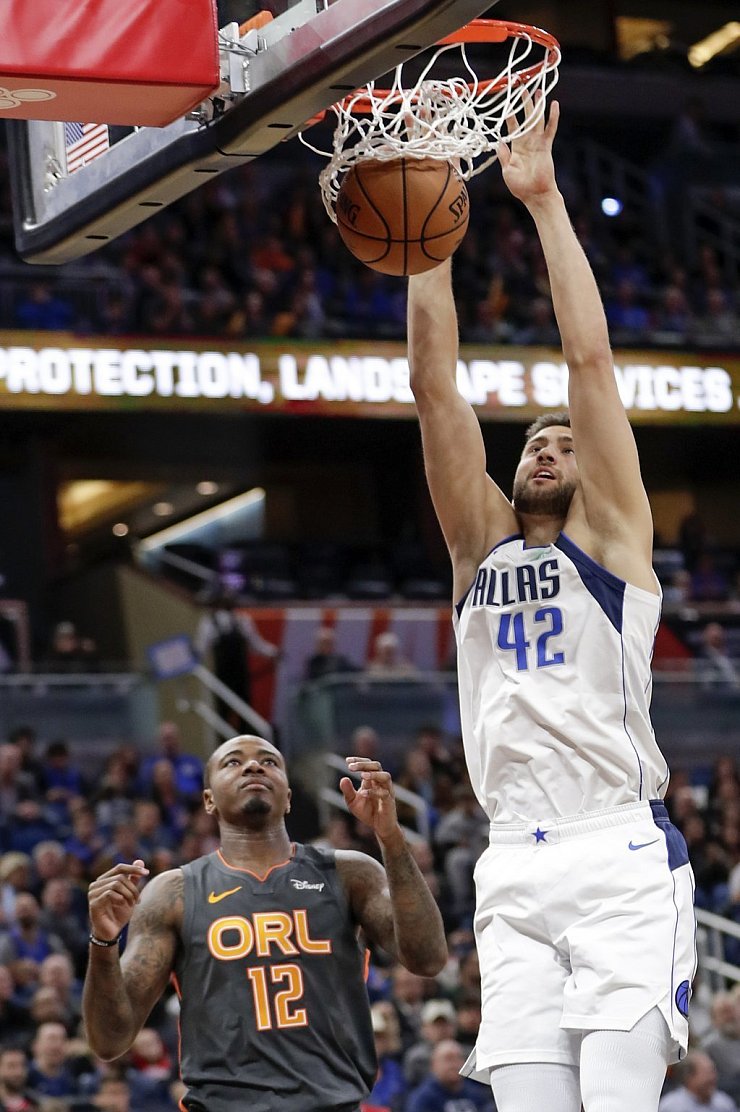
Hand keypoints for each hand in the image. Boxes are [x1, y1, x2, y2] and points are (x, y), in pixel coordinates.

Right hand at [87, 859, 148, 940]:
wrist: (111, 932)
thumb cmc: (119, 912)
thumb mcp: (129, 894)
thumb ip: (133, 879)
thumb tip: (140, 861)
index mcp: (104, 880)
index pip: (119, 868)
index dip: (133, 868)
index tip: (147, 873)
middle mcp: (96, 885)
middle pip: (120, 877)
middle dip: (133, 888)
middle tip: (137, 900)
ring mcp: (93, 894)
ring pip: (116, 884)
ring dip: (128, 894)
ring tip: (131, 904)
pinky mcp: (93, 903)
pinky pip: (110, 894)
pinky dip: (121, 899)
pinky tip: (122, 905)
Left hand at [340, 758, 399, 841]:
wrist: (380, 828)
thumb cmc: (367, 812)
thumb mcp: (352, 802)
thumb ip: (348, 791)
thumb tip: (343, 778)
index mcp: (372, 780)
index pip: (368, 764)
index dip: (359, 760)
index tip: (347, 761)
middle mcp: (380, 783)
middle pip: (377, 766)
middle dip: (363, 765)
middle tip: (350, 767)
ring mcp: (387, 791)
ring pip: (385, 776)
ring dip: (374, 774)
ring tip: (362, 776)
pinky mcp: (389, 802)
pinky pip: (385, 793)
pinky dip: (374, 792)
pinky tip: (363, 794)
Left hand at [497, 92, 559, 206]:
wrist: (535, 195)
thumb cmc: (521, 186)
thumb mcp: (507, 170)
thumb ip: (504, 155)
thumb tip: (497, 142)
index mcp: (517, 147)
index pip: (512, 126)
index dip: (510, 114)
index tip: (507, 101)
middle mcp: (528, 142)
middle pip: (526, 118)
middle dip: (524, 104)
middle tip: (522, 88)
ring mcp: (538, 143)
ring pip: (538, 120)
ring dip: (537, 106)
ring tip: (537, 90)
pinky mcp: (546, 146)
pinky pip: (550, 129)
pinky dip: (553, 117)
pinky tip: (554, 105)